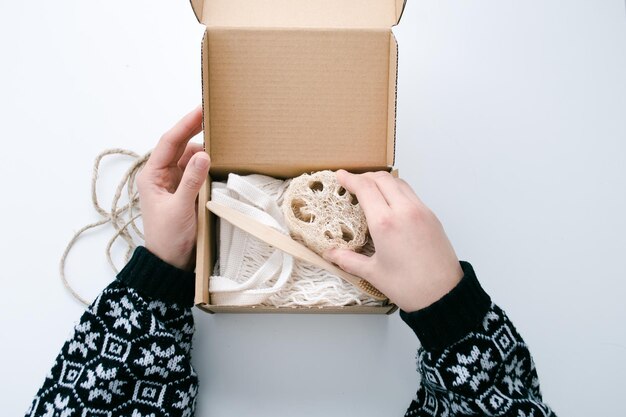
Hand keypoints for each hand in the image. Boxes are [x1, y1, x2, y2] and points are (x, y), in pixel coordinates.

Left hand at [137, 106, 209, 269]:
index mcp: (152, 175)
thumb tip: (203, 154)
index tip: (201, 110)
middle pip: (180, 146)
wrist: (170, 263)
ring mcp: (174, 183)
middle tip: (216, 118)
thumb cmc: (168, 238)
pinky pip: (197, 171)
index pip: (169, 142)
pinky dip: (207, 165)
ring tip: (222, 141)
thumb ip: (191, 181)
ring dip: (204, 151)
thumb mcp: (180, 209)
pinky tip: (219, 161)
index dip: (185, 124)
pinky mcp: (186, 192)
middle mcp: (162, 175)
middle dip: (196, 132)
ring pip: (190, 158)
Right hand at [323, 170, 463, 311]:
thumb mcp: (373, 273)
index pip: (365, 188)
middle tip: (353, 182)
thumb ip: (348, 260)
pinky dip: (397, 190)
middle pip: (383, 178)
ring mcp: (421, 211)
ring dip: (383, 180)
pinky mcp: (432, 217)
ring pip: (400, 183)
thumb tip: (330, 254)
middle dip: (365, 176)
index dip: (351, 179)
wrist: (444, 295)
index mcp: (385, 223)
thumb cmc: (409, 286)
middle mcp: (404, 211)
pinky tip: (390, 202)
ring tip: (371, 189)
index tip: (340, 175)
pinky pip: (411, 194)